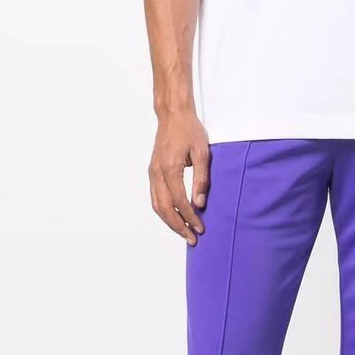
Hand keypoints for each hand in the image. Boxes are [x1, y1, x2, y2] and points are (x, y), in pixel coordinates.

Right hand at [148, 109, 210, 245]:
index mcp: (170, 168)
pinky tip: (174, 217)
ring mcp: (152, 173)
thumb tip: (200, 203)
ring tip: (184, 232)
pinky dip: (164, 211)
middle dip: (178, 226)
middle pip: (164, 208)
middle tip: (192, 238)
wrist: (173, 115)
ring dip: (170, 221)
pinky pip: (155, 197)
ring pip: (156, 205)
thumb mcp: (202, 153)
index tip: (201, 227)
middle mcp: (157, 173)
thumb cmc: (190, 131)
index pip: (180, 201)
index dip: (190, 217)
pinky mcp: (152, 172)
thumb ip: (201, 179)